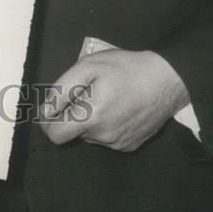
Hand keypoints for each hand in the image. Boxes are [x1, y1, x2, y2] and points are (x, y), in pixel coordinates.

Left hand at [39, 48, 189, 151]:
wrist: (167, 79)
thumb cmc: (125, 68)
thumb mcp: (88, 66)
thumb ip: (62, 90)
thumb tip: (46, 110)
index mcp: (90, 118)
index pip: (55, 135)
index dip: (47, 122)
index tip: (51, 108)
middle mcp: (103, 137)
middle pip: (72, 132)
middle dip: (71, 116)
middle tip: (84, 94)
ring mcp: (119, 144)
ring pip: (90, 135)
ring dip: (89, 120)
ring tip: (105, 97)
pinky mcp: (131, 145)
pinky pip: (107, 138)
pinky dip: (105, 125)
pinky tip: (117, 107)